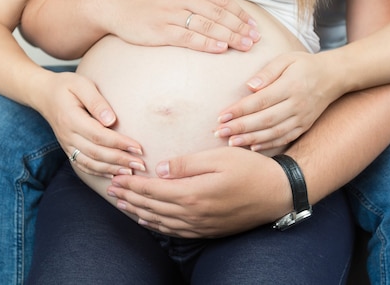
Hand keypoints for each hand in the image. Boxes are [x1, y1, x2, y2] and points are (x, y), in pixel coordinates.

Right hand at [32, 71, 145, 176]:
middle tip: (140, 164)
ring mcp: (66, 144)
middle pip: (96, 152)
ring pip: (89, 163)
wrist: (43, 94)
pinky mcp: (68, 149)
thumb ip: (96, 102)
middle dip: (120, 160)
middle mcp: (68, 135)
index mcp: (71, 119)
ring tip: (131, 171)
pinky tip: (113, 175)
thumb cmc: (66, 86)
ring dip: (111, 169)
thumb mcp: (81, 85)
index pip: (98, 135)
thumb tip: (111, 121)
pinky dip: (98, 172)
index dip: (119, 143)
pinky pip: (82, 165)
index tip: (138, 147)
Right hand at [100, 0, 259, 52]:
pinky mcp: (159, 30)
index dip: (239, 13)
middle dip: (239, 27)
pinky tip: (221, 48)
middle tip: (255, 38)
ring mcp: (169, 12)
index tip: (253, 24)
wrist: (113, 3)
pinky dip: (207, 43)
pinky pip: (188, 37)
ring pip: (206, 25)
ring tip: (245, 45)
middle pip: (217, 13)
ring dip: (229, 36)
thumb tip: (221, 7)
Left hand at [106, 147, 291, 237]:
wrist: (278, 193)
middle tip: (111, 189)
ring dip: (139, 211)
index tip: (116, 177)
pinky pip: (175, 231)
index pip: (153, 190)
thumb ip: (187, 164)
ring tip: (123, 203)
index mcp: (193, 193)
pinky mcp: (208, 230)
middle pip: (152, 206)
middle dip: (129, 197)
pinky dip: (157, 225)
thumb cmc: (251, 170)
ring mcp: (201, 225)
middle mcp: (193, 213)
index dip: (132, 184)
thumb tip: (160, 169)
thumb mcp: (219, 158)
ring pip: (161, 221)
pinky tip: (149, 220)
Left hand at [215, 52, 339, 150]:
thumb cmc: (304, 65)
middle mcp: (297, 104)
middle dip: (240, 128)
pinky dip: (268, 145)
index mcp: (291, 86)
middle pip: (265, 119)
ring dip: (251, 139)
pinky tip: (252, 147)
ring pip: (274, 133)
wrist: (334, 76)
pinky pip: (285, 139)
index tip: (221, 116)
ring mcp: (302, 118)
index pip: (260, 100)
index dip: (239, 110)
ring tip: (231, 142)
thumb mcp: (286, 59)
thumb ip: (268, 72)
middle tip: (219, 132)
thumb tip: (250, 87)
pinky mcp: (304, 127)